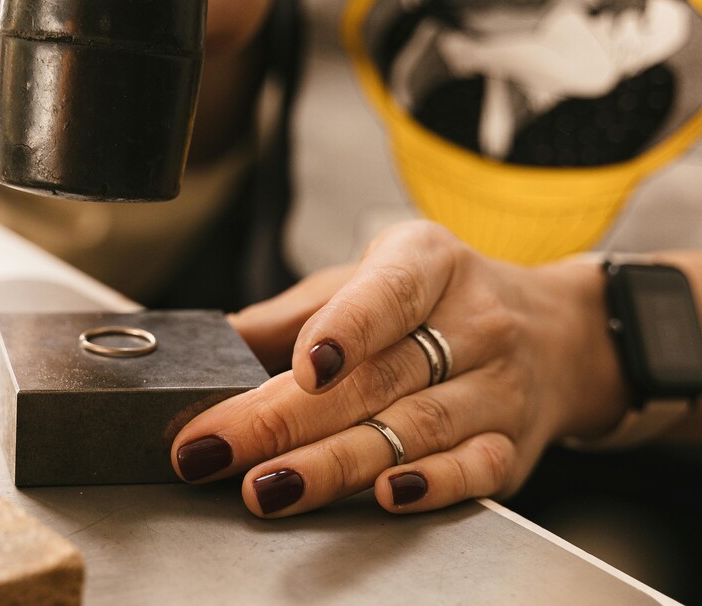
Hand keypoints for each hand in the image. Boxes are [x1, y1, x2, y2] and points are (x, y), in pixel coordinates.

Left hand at [170, 221, 631, 515]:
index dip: (343, 330)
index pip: (385, 294)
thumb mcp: (369, 281)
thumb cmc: (439, 302)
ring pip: (413, 429)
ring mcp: (498, 386)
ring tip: (267, 487)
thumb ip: (292, 315)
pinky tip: (385, 498)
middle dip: (285, 420)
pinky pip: (475, 469)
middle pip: (376, 378)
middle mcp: (472, 321)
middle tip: (215, 447)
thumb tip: (208, 343)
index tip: (300, 367)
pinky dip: (431, 486)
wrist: (554, 333)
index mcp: (428, 263)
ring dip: (333, 465)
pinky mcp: (514, 444)